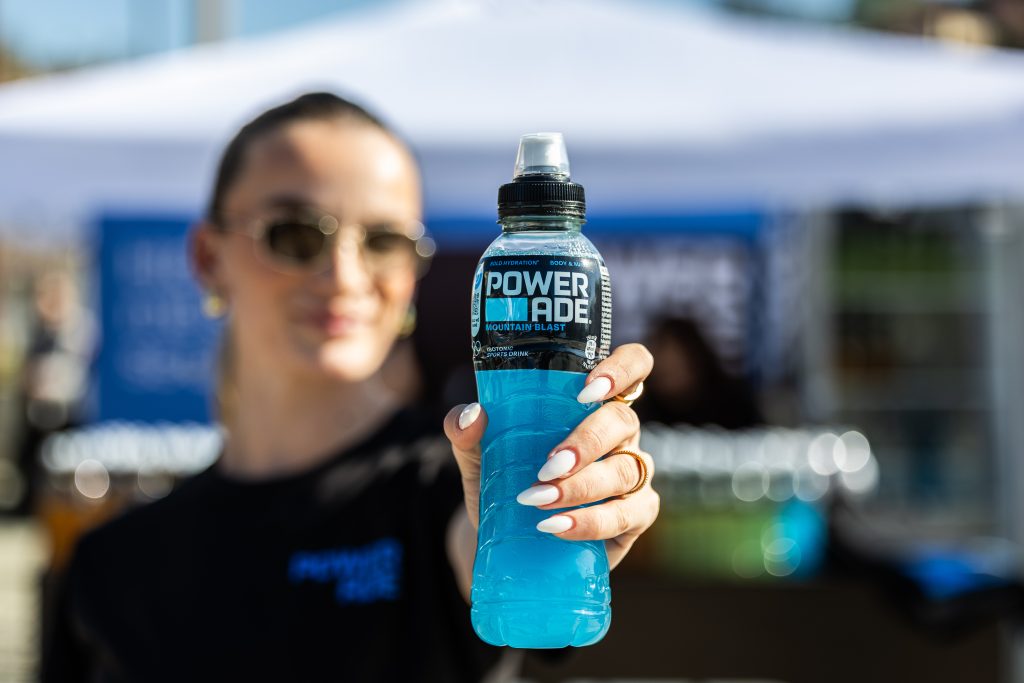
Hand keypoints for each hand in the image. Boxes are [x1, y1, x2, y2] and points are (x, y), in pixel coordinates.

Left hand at [443, 343, 658, 569]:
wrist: (507, 538)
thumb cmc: (504, 480)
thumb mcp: (478, 454)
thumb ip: (467, 431)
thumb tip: (472, 415)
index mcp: (593, 402)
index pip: (632, 365)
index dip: (621, 369)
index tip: (586, 389)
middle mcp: (620, 432)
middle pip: (623, 422)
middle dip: (586, 443)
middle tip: (547, 466)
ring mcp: (633, 472)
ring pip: (624, 471)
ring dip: (581, 487)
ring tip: (539, 500)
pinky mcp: (636, 513)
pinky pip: (627, 514)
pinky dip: (591, 521)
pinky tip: (556, 526)